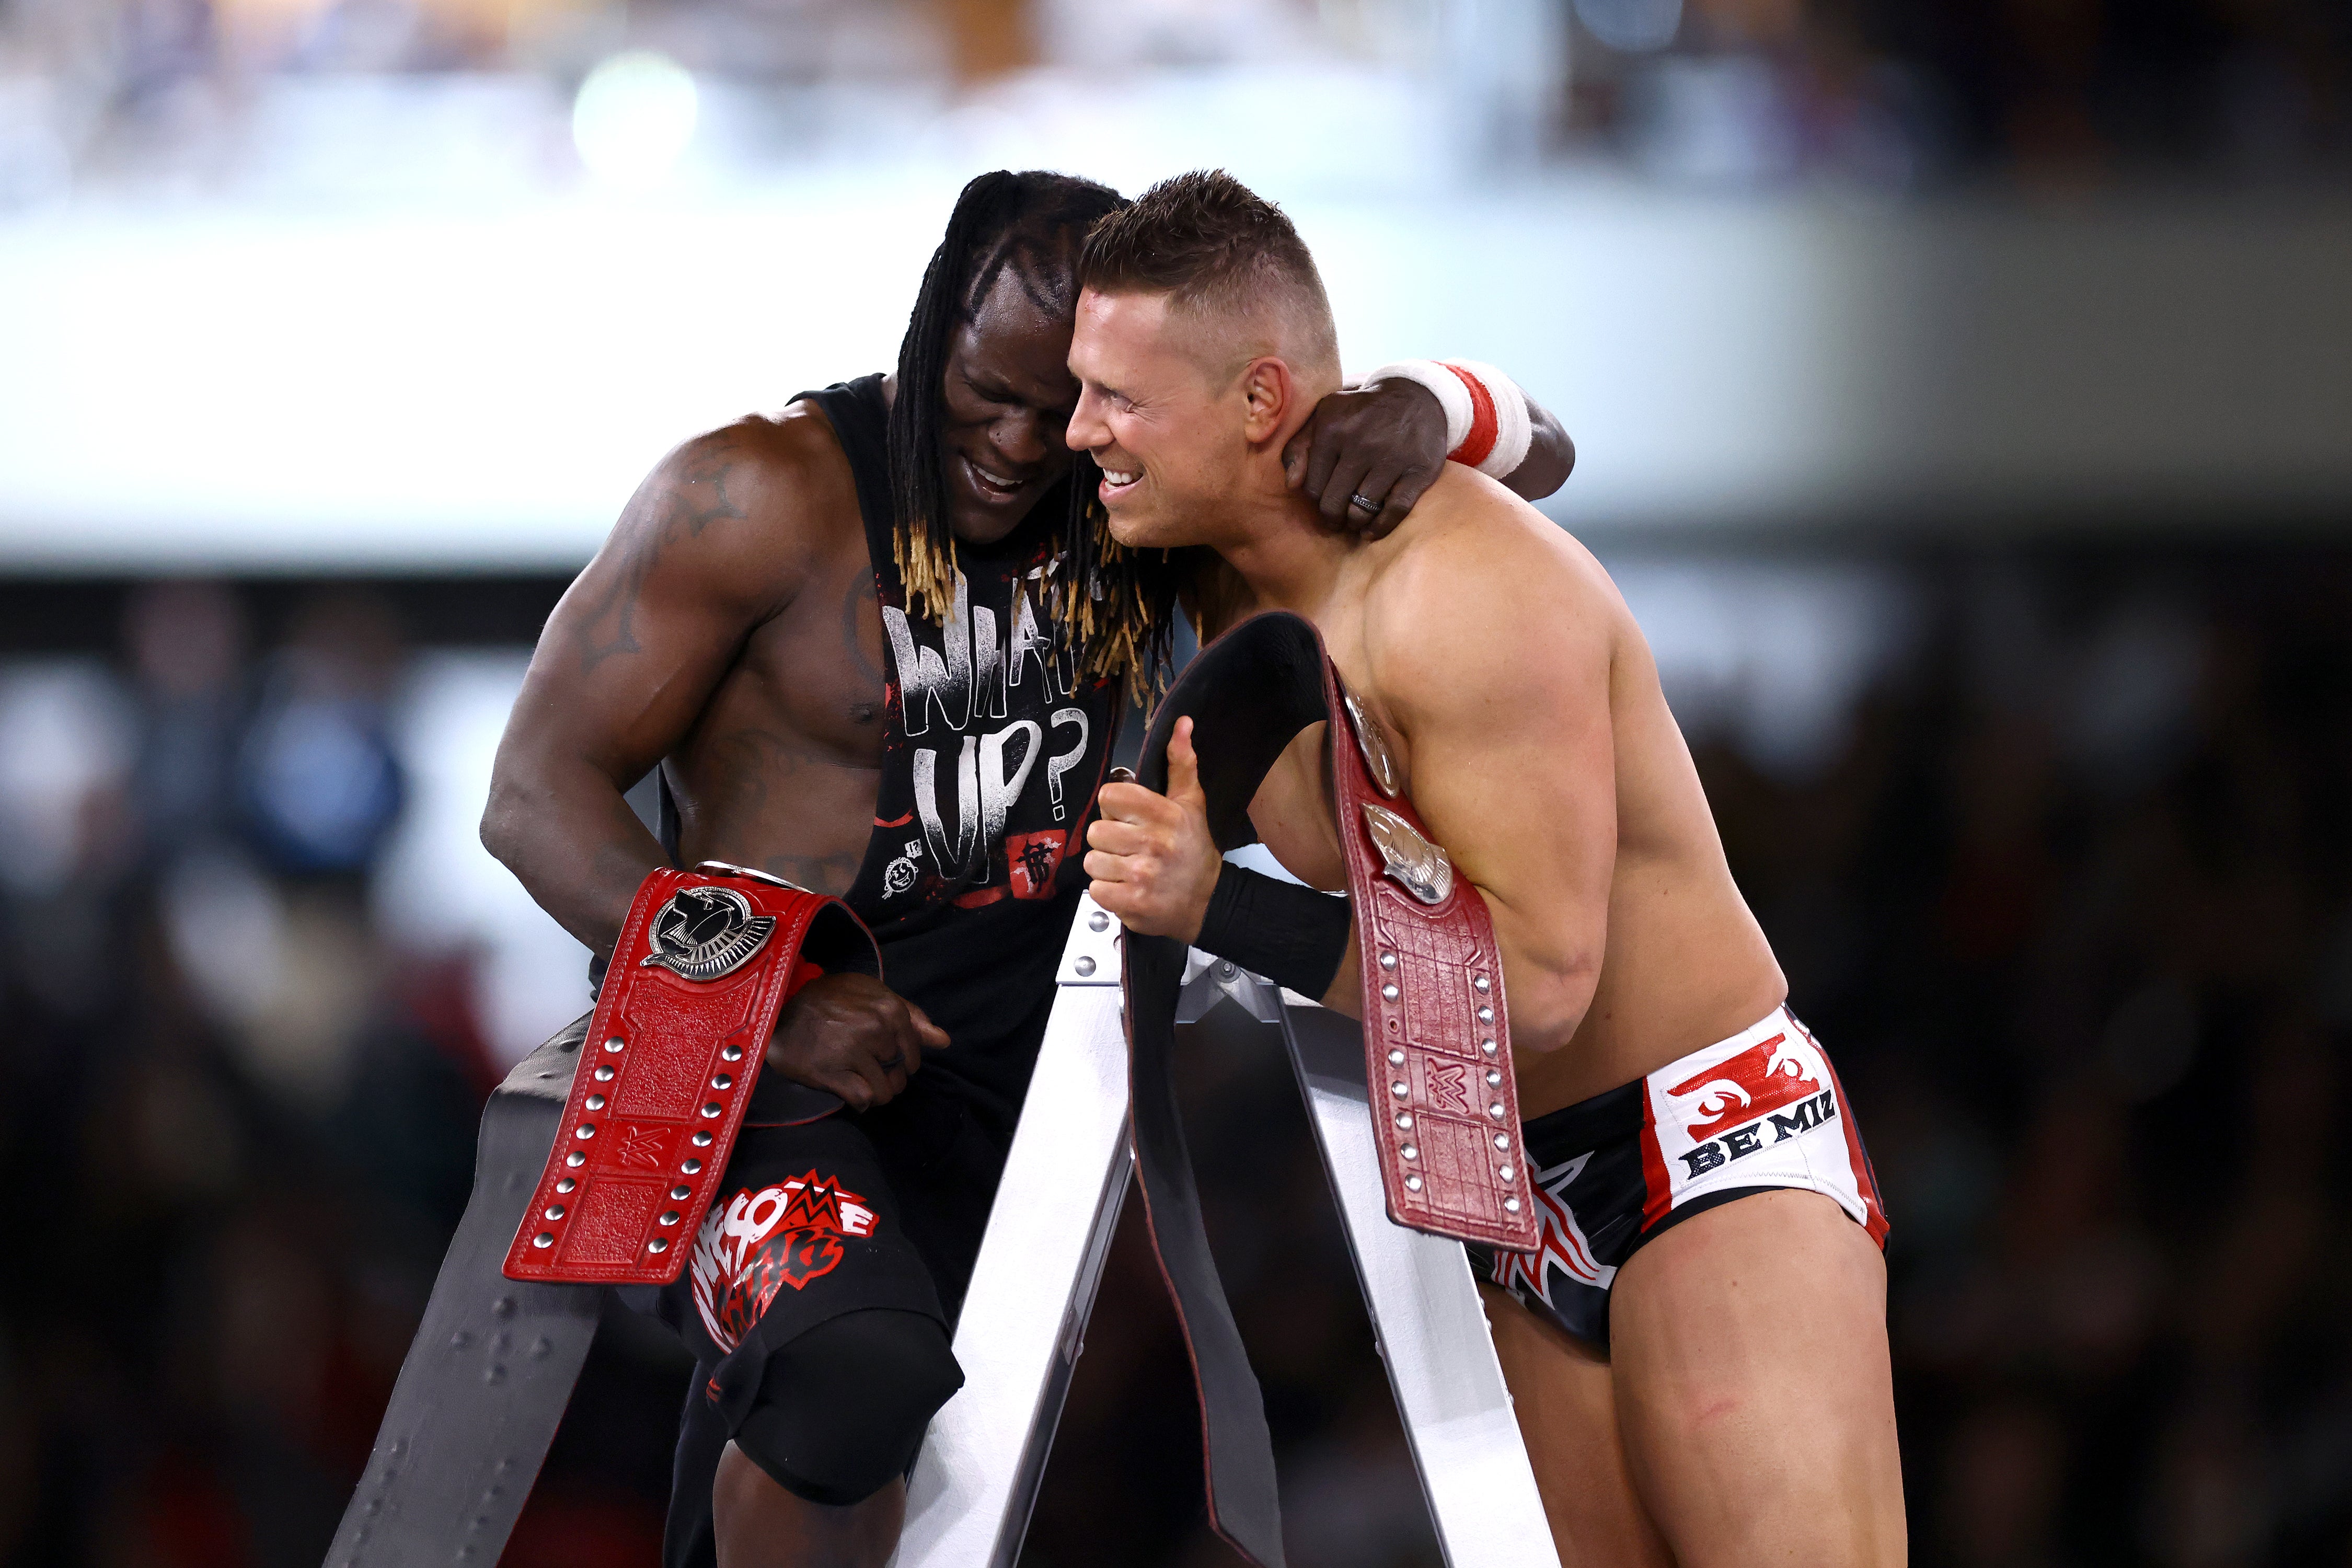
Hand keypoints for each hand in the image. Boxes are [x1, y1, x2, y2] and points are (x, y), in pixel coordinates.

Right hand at [765, 972, 947, 1111]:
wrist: (779, 1006)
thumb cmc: (831, 1000)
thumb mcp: (874, 995)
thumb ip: (912, 1017)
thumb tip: (943, 1041)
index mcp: (890, 1009)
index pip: (914, 1055)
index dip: (901, 1060)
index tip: (882, 1056)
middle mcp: (874, 1029)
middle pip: (899, 1075)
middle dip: (886, 1076)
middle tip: (864, 1065)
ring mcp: (852, 1052)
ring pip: (885, 1092)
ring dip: (874, 1091)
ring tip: (856, 1077)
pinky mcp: (831, 1072)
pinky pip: (863, 1099)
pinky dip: (859, 1100)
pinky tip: (847, 1086)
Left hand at [1084, 716, 1221, 940]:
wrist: (1209, 902)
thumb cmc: (1194, 849)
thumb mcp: (1191, 803)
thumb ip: (1181, 762)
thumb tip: (1182, 723)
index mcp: (1165, 814)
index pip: (1109, 795)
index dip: (1115, 807)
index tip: (1130, 817)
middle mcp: (1153, 844)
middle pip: (1096, 830)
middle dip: (1109, 839)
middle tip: (1132, 846)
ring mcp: (1141, 876)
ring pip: (1092, 861)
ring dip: (1107, 866)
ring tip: (1130, 868)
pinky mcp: (1131, 904)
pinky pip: (1095, 889)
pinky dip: (1108, 891)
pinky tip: (1128, 888)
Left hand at [1283, 378, 1449, 541]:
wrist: (1416, 396)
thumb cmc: (1361, 412)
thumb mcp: (1325, 416)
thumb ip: (1299, 446)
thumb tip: (1291, 485)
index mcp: (1332, 429)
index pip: (1312, 487)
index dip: (1316, 500)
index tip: (1323, 500)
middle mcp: (1362, 443)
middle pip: (1334, 503)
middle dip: (1332, 517)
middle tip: (1336, 519)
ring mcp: (1392, 458)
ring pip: (1362, 510)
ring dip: (1355, 522)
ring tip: (1354, 520)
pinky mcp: (1418, 471)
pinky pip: (1395, 510)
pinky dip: (1380, 527)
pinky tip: (1370, 531)